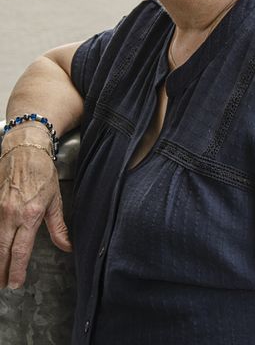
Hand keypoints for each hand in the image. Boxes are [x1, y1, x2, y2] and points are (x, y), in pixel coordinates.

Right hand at [0, 130, 71, 288]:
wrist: (24, 151)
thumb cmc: (42, 173)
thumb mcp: (55, 200)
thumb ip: (58, 227)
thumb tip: (67, 246)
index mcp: (30, 216)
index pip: (20, 250)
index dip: (17, 269)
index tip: (15, 283)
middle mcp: (10, 215)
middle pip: (1, 250)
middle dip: (1, 270)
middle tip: (2, 284)